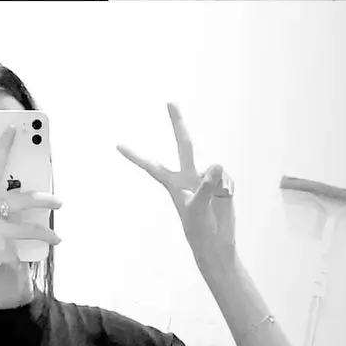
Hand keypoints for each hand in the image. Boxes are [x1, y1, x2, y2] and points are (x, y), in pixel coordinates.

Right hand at [0, 126, 61, 290]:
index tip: (12, 129)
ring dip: (46, 234)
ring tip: (57, 238)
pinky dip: (20, 258)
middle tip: (58, 201)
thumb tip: (10, 212)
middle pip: (24, 198)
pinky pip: (18, 252)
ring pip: (30, 229)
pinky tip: (22, 262)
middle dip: (45, 199)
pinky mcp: (3, 248)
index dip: (3, 146)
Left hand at [117, 103, 236, 264]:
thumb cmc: (199, 229)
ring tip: (216, 201)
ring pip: (214, 168)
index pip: (151, 166)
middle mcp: (188, 176)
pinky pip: (226, 176)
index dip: (135, 156)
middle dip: (178, 124)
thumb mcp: (197, 208)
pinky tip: (226, 198)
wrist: (217, 244)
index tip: (117, 145)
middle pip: (184, 145)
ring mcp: (206, 179)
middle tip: (169, 101)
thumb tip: (216, 164)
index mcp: (174, 184)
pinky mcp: (222, 184)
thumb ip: (205, 185)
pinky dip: (228, 186)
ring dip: (218, 182)